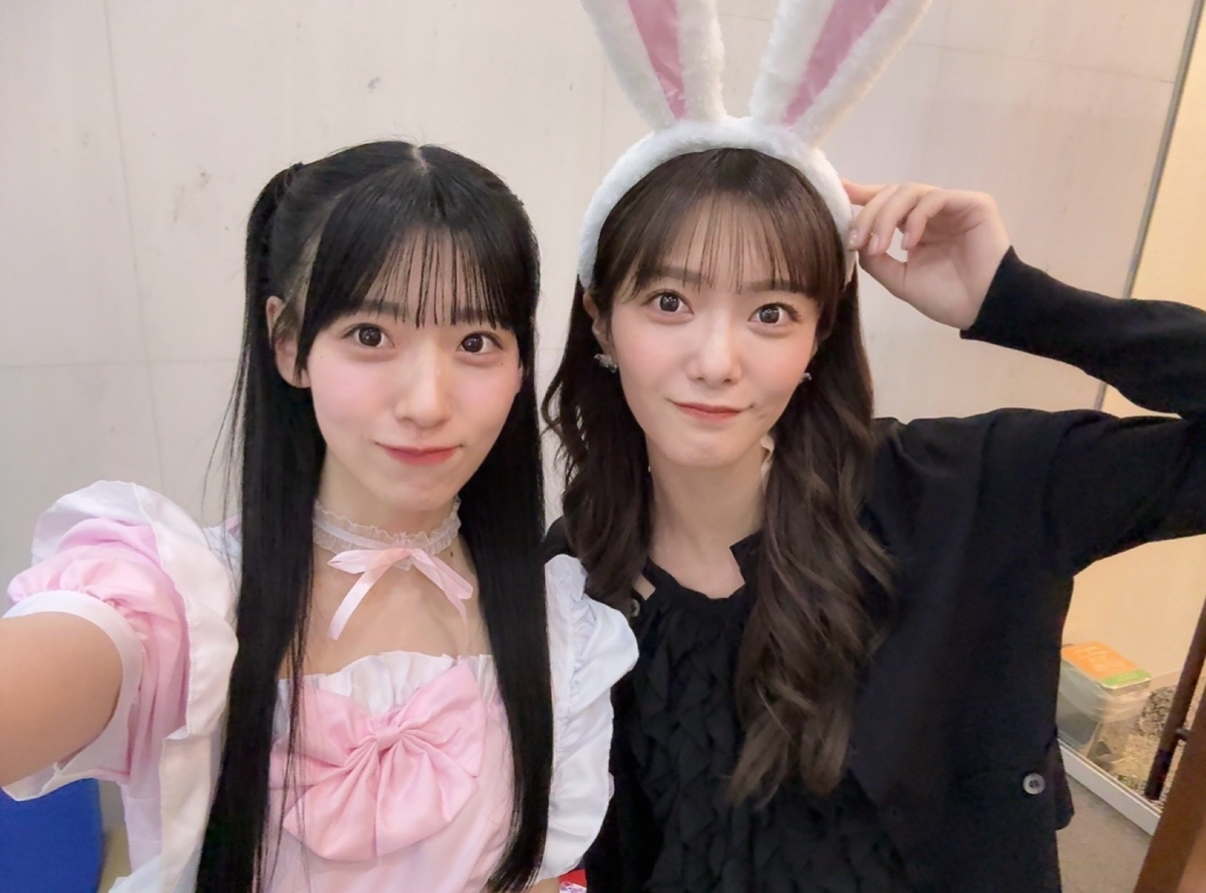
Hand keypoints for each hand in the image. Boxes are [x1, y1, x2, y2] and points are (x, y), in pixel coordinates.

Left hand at [843, 181, 1010, 329]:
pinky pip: (935, 198)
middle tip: (856, 241)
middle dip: (868, 215)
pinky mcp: (973, 203)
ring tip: (880, 247)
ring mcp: (953, 205)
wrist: (981, 309)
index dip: (862, 194)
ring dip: (887, 217)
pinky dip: (916, 218)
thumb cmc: (946, 298)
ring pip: (909, 192)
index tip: (839, 190)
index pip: (886, 202)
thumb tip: (856, 240)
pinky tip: (909, 243)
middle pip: (892, 194)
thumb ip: (875, 259)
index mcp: (916, 227)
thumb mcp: (899, 280)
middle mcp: (933, 212)